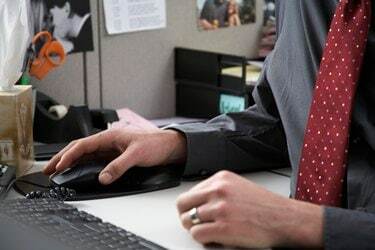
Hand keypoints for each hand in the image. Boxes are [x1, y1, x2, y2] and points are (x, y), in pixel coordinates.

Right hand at [43, 128, 186, 184]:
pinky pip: (95, 159)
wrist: (169, 146)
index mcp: (110, 136)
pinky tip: (77, 170)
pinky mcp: (115, 155)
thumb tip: (103, 177)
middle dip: (63, 157)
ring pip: (85, 154)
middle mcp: (108, 141)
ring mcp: (110, 148)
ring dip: (71, 161)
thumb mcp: (137, 155)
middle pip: (80, 148)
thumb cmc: (155, 144)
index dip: (69, 155)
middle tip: (49, 169)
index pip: (83, 145)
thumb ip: (119, 166)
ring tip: (57, 169)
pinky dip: (83, 164)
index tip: (59, 165)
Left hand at [177, 171, 323, 247]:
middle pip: (183, 205)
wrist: (284, 219)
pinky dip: (204, 240)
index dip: (191, 206)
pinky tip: (216, 239)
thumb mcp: (238, 187)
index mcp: (221, 179)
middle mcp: (218, 190)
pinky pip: (197, 235)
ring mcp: (220, 208)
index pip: (190, 192)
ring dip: (197, 229)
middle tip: (195, 224)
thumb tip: (198, 201)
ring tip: (211, 231)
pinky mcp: (223, 227)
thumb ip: (217, 191)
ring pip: (188, 221)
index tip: (196, 213)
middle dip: (187, 216)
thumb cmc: (264, 206)